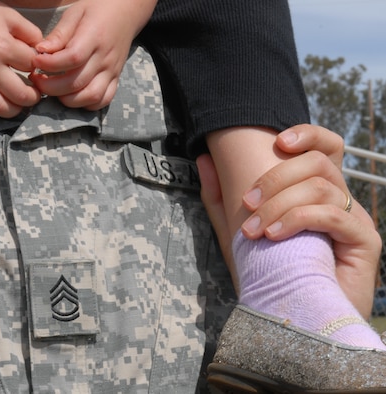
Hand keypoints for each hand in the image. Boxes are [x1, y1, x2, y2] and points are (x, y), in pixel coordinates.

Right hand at [0, 0, 42, 117]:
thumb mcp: (9, 15)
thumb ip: (30, 33)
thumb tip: (43, 52)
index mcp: (4, 47)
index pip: (31, 67)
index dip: (38, 68)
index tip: (36, 69)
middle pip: (19, 95)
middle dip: (32, 98)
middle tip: (33, 94)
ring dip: (13, 109)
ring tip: (16, 101)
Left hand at [30, 0, 155, 109]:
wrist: (126, 12)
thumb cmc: (97, 9)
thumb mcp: (75, 12)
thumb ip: (59, 34)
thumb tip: (40, 51)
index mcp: (95, 37)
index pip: (72, 58)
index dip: (50, 64)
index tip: (35, 61)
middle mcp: (105, 58)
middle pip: (77, 82)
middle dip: (51, 87)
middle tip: (36, 80)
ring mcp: (112, 71)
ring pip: (90, 97)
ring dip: (66, 100)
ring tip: (52, 89)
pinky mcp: (115, 80)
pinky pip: (102, 101)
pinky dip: (85, 104)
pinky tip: (71, 95)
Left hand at [198, 124, 380, 318]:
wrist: (291, 322)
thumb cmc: (267, 276)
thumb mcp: (233, 232)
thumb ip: (219, 196)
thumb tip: (203, 157)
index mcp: (315, 193)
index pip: (325, 148)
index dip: (308, 134)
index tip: (278, 141)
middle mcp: (340, 201)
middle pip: (319, 162)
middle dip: (276, 178)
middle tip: (247, 203)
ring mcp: (354, 220)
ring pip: (322, 186)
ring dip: (279, 204)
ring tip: (256, 230)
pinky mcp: (364, 241)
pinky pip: (332, 214)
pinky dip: (298, 219)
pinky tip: (274, 237)